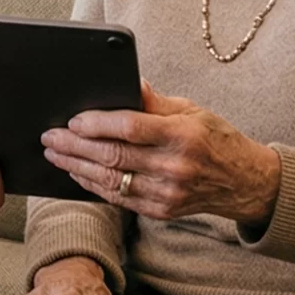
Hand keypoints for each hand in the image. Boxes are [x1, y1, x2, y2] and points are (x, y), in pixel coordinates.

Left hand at [42, 84, 280, 223]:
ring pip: (111, 180)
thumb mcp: (192, 111)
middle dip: (75, 146)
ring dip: (77, 167)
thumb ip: (156, 102)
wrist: (244, 182)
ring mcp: (167, 193)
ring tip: (55, 155)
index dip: (97, 124)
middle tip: (51, 137)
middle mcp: (174, 167)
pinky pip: (119, 198)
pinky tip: (77, 174)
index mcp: (182, 135)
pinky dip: (94, 185)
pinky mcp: (161, 210)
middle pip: (114, 156)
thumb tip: (128, 83)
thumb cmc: (216, 139)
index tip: (72, 120)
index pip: (130, 128)